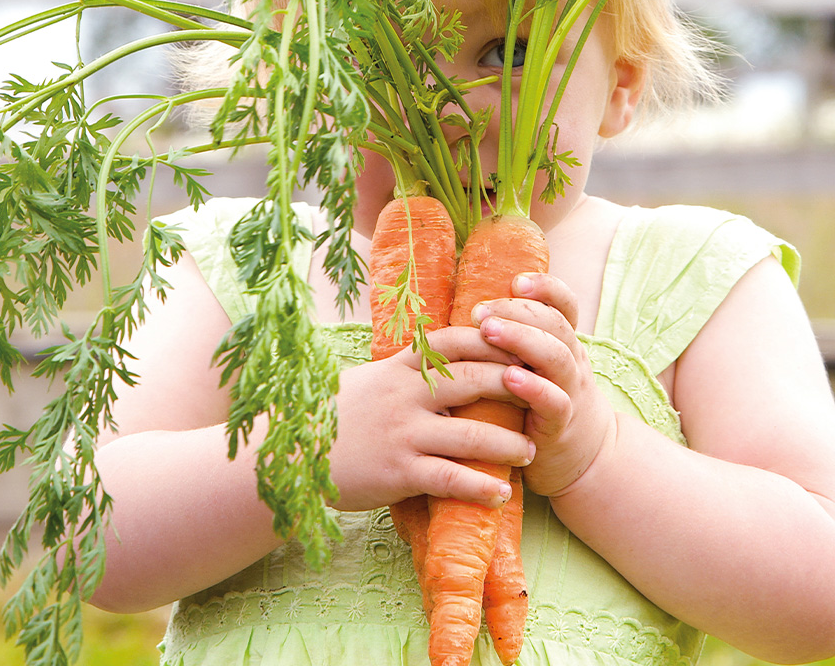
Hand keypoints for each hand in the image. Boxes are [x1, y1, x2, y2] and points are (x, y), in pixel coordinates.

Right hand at [327, 325, 534, 511]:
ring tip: (530, 449)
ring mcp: (403, 433)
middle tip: (543, 395)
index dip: (493, 341)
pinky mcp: (398, 472)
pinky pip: (450, 478)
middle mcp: (405, 394)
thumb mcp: (369, 380)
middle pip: (473, 380)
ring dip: (508, 443)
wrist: (291, 454)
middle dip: (514, 386)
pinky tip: (500, 493)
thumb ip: (406, 371)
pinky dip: (480, 486)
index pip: (455, 342)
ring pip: (471, 433)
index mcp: (399, 367)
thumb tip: (443, 359)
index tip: (523, 344)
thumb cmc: (332, 415)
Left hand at [471, 272, 615, 497]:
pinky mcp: (561, 425)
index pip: (564, 304)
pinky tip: (509, 378)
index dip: (545, 287)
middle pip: (554, 324)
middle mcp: (571, 360)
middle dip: (517, 311)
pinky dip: (533, 388)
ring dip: (521, 340)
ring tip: (489, 332)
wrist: (580, 457)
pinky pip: (555, 402)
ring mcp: (570, 391)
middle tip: (480, 311)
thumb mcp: (535, 365)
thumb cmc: (540, 402)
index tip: (516, 280)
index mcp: (562, 341)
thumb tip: (464, 306)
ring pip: (556, 356)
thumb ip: (513, 339)